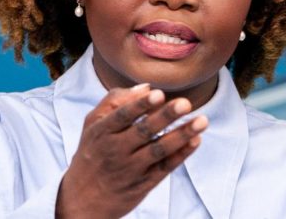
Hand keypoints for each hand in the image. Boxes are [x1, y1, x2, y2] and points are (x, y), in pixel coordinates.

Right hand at [55, 84, 207, 218]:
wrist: (83, 198)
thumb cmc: (93, 151)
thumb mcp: (92, 124)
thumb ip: (115, 101)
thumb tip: (146, 87)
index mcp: (102, 131)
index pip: (122, 116)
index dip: (140, 105)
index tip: (158, 94)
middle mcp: (116, 150)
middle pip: (144, 131)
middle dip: (165, 117)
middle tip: (185, 103)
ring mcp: (131, 168)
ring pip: (159, 150)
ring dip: (181, 135)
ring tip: (202, 121)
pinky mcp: (144, 183)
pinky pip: (165, 167)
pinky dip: (181, 154)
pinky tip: (196, 140)